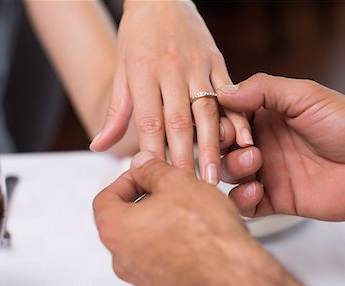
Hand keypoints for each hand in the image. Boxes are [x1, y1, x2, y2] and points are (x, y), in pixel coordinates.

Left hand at [90, 1, 251, 184]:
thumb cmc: (138, 36)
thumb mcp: (121, 68)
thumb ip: (115, 110)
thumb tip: (98, 147)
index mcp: (144, 73)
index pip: (149, 121)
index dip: (154, 154)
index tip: (159, 184)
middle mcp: (171, 70)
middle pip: (179, 121)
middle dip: (186, 158)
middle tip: (192, 191)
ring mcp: (197, 65)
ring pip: (207, 111)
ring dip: (213, 145)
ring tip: (217, 177)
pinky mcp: (217, 61)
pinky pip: (229, 92)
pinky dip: (238, 117)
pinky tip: (245, 141)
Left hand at [93, 151, 310, 285]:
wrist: (234, 276)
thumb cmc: (207, 234)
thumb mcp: (178, 183)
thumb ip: (152, 169)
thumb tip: (142, 164)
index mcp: (117, 229)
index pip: (106, 197)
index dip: (127, 179)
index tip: (145, 174)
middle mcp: (123, 258)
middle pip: (125, 219)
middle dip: (146, 199)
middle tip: (169, 189)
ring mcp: (142, 277)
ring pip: (144, 239)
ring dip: (161, 221)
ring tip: (187, 210)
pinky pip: (161, 258)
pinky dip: (172, 243)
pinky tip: (196, 234)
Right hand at [218, 73, 344, 222]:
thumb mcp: (306, 96)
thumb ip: (264, 90)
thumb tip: (224, 92)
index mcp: (267, 115)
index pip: (229, 115)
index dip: (224, 119)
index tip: (233, 125)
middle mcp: (264, 142)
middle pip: (223, 145)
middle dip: (222, 145)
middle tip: (243, 144)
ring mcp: (268, 171)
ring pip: (229, 172)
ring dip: (234, 167)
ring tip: (256, 161)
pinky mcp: (275, 199)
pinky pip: (245, 204)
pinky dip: (242, 199)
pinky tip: (258, 190)